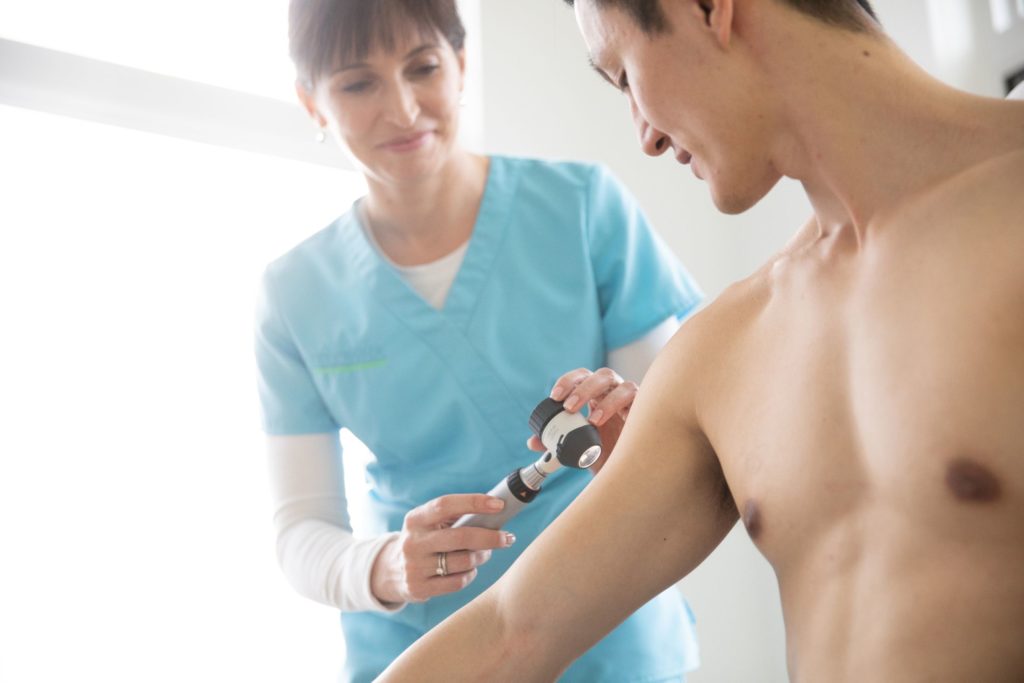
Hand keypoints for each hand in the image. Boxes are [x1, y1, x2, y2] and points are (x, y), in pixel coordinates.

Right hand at [370, 494, 516, 604]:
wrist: (390, 571)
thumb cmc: (424, 540)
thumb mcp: (429, 524)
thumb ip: (455, 517)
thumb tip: (495, 510)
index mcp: (415, 519)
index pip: (445, 505)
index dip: (474, 502)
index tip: (499, 505)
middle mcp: (412, 542)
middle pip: (460, 537)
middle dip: (490, 537)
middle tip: (507, 537)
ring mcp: (414, 567)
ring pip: (463, 561)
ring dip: (481, 556)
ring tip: (485, 552)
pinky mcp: (420, 588)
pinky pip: (458, 582)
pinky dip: (470, 574)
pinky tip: (470, 569)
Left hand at [527, 367, 636, 473]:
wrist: (630, 469)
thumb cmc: (605, 451)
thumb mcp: (578, 448)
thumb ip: (555, 444)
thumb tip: (532, 442)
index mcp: (595, 394)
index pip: (581, 377)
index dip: (568, 381)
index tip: (554, 396)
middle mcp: (614, 391)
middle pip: (601, 375)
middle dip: (584, 388)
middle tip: (569, 408)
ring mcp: (633, 400)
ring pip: (623, 386)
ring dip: (607, 401)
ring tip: (593, 421)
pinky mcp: (648, 412)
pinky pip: (642, 402)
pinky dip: (630, 408)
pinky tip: (622, 422)